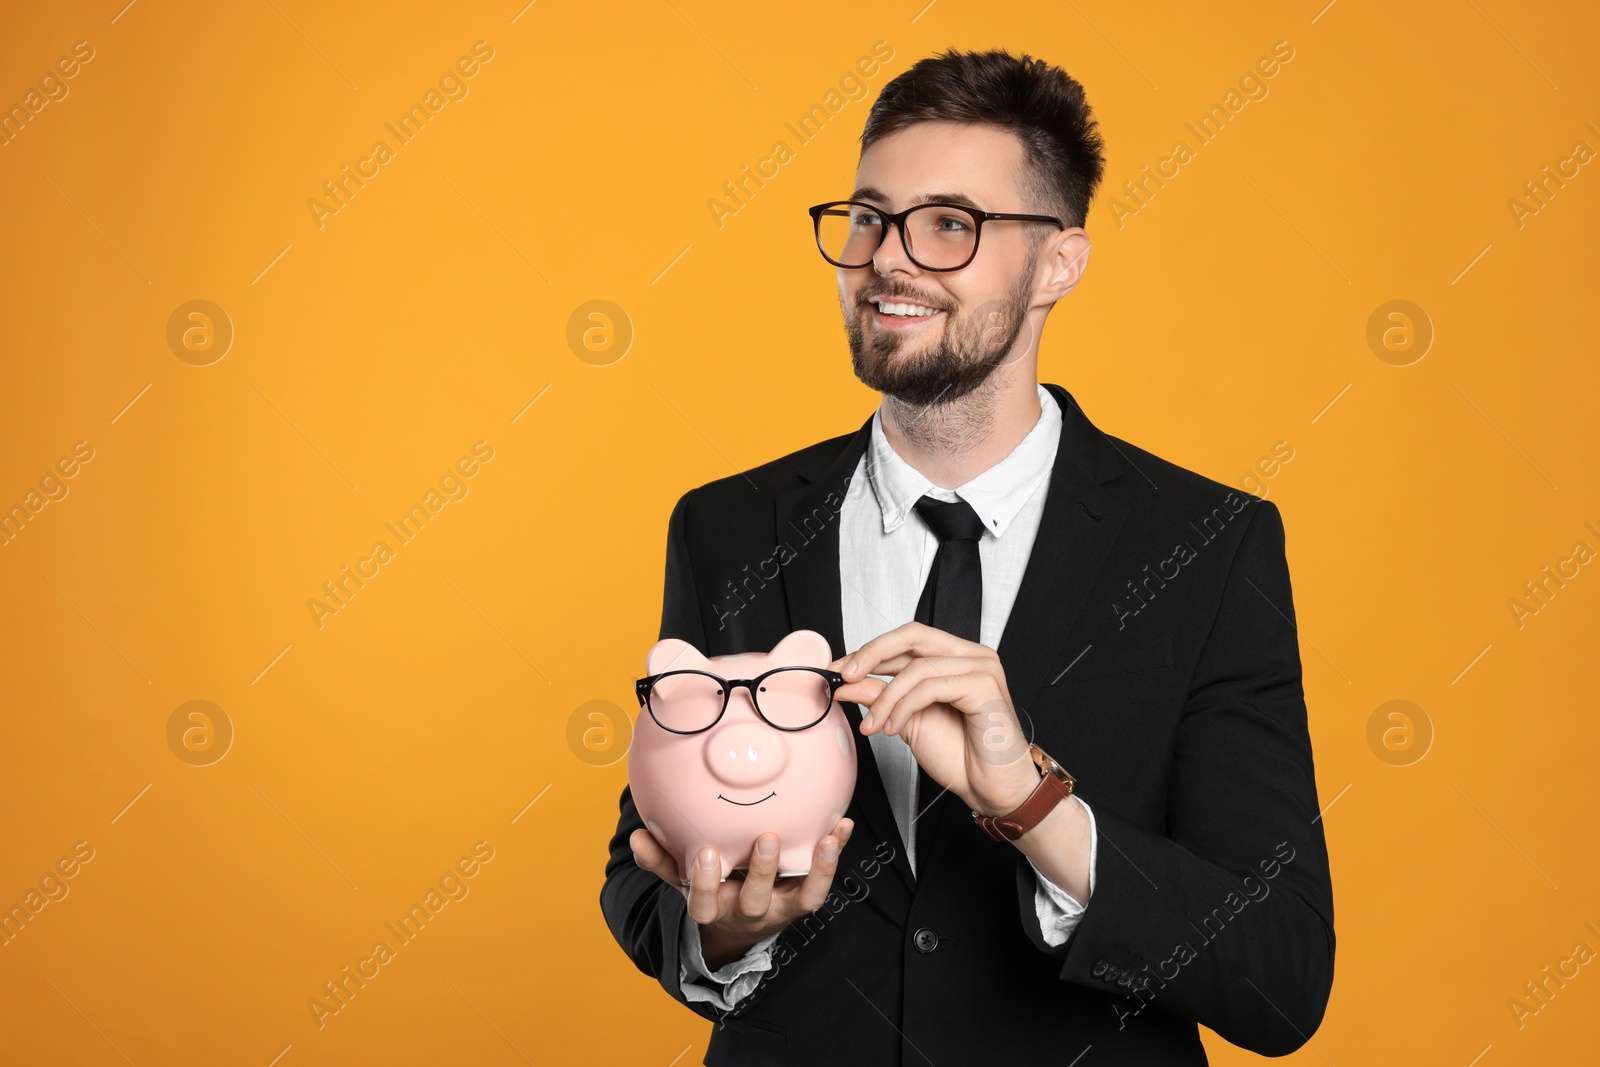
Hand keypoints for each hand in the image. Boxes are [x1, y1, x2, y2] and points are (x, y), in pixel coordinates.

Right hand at [629, 817, 853, 970]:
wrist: (740, 927)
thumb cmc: (710, 891)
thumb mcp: (681, 879)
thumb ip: (660, 859)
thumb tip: (636, 836)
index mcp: (714, 909)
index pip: (705, 904)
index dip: (706, 882)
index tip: (705, 853)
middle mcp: (748, 912)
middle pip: (755, 900)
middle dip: (762, 872)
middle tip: (767, 839)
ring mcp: (780, 909)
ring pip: (801, 897)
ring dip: (816, 868)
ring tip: (826, 839)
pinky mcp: (803, 902)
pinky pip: (822, 883)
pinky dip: (833, 857)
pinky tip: (842, 826)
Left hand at [833, 622, 1040, 817]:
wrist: (991, 789)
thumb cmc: (962, 757)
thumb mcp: (908, 720)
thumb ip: (880, 697)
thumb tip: (846, 683)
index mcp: (956, 658)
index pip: (908, 638)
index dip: (871, 651)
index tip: (841, 668)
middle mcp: (971, 656)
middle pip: (913, 636)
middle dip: (872, 654)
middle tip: (845, 676)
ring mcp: (981, 668)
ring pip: (917, 667)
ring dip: (885, 698)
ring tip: (872, 725)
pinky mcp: (985, 686)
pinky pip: (930, 687)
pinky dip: (903, 708)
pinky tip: (892, 728)